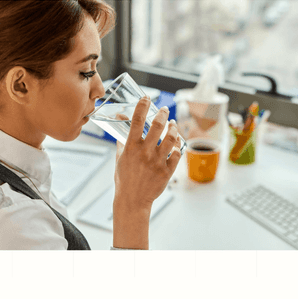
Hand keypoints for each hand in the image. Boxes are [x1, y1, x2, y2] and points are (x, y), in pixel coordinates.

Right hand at [112, 97, 181, 248]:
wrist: (132, 200)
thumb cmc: (124, 179)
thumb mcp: (119, 158)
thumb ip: (121, 140)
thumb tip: (121, 125)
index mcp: (130, 148)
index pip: (136, 121)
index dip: (142, 106)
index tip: (146, 98)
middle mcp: (145, 153)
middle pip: (157, 126)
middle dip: (162, 114)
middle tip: (164, 110)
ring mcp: (157, 162)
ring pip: (171, 138)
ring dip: (173, 128)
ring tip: (173, 124)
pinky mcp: (167, 171)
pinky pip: (177, 154)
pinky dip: (178, 146)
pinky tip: (176, 142)